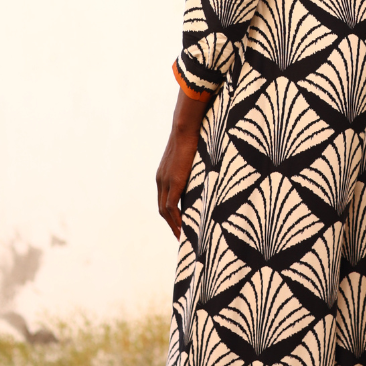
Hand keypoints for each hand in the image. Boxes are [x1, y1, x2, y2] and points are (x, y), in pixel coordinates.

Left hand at [156, 84, 209, 238]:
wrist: (185, 128)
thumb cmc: (192, 138)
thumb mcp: (190, 157)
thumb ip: (192, 167)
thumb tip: (204, 170)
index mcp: (164, 174)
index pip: (164, 199)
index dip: (170, 213)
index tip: (178, 223)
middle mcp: (161, 180)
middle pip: (162, 208)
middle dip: (170, 223)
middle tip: (180, 235)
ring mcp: (165, 181)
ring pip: (165, 210)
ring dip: (173, 225)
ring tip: (182, 237)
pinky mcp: (173, 182)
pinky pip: (171, 206)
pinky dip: (176, 219)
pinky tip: (183, 228)